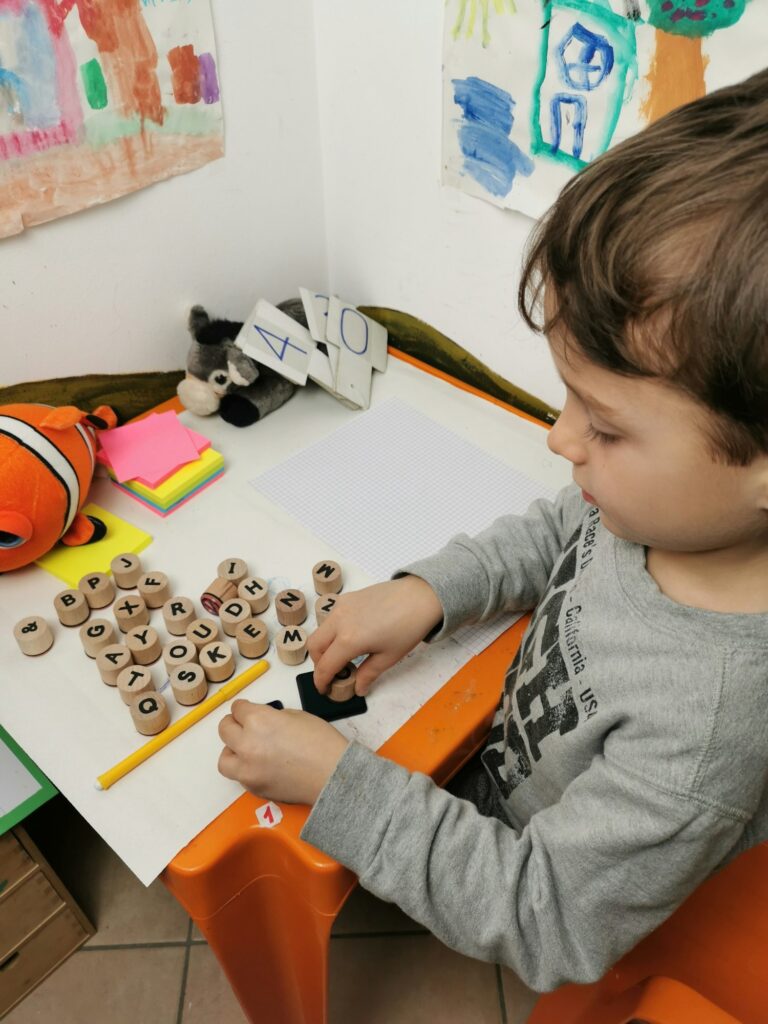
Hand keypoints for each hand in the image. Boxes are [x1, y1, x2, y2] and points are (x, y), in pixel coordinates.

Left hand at [218, 700, 348, 804]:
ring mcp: (247, 769)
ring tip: (246, 749)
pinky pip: (239, 776)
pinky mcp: (253, 788)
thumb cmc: (322, 743)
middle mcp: (247, 744)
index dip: (245, 708)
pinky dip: (245, 769)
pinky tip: (260, 765)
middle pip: (225, 729)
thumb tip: (263, 722)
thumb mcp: (297, 715)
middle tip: (244, 725)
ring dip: (232, 750)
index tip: (248, 709)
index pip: (238, 709)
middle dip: (234, 724)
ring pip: (224, 758)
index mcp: (258, 720)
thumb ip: (272, 717)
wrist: (333, 776)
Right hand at [308, 576, 442, 695]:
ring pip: (320, 630)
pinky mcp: (347, 598)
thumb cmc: (408, 627)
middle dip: (319, 663)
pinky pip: (331, 617)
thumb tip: (357, 688)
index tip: (324, 689)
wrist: (420, 596)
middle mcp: (339, 621)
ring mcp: (341, 606)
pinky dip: (332, 631)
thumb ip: (367, 674)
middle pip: (314, 646)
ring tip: (343, 656)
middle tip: (333, 673)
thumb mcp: (388, 658)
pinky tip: (350, 637)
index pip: (325, 666)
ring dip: (324, 646)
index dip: (322, 681)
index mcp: (349, 640)